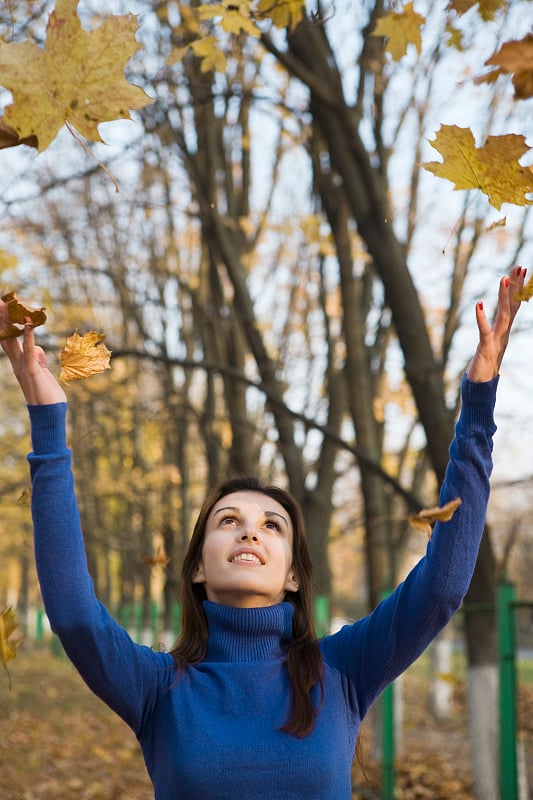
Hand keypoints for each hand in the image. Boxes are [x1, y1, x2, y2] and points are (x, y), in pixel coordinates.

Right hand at [1, 302, 65, 404]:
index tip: (3, 306)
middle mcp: (17, 363)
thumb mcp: (44, 373)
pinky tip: (29, 324)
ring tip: (6, 305)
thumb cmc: (48, 395)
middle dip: (2, 318)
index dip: (6, 323)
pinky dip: (29, 337)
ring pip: (13, 340)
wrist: (49, 415)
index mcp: (20, 363)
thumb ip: (39, 360)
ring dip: (10, 322)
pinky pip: (29, 351)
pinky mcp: (31, 371)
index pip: (10, 338)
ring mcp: (23, 367)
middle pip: (6, 336)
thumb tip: (36, 348)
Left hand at [466, 266, 524, 382]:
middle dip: (517, 286)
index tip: (521, 270)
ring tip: (503, 279)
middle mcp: (503, 334)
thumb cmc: (482, 367)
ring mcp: (496, 341)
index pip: (515, 305)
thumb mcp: (490, 344)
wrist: (480, 389)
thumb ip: (491, 331)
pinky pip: (484, 331)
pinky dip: (481, 318)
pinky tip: (479, 305)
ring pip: (503, 316)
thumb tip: (488, 318)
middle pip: (513, 306)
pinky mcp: (485, 349)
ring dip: (504, 297)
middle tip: (521, 266)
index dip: (519, 288)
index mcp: (504, 331)